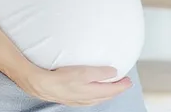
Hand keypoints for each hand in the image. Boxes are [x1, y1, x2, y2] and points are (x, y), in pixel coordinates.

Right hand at [15, 65, 132, 105]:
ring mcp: (78, 100)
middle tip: (123, 83)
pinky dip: (95, 95)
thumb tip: (113, 72)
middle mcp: (86, 98)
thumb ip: (100, 72)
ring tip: (111, 87)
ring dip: (106, 93)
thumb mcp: (84, 72)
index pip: (112, 90)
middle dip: (116, 90)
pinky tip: (92, 91)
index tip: (128, 80)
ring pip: (97, 98)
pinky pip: (88, 99)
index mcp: (92, 92)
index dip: (122, 86)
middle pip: (106, 96)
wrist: (41, 84)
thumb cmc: (60, 78)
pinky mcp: (70, 98)